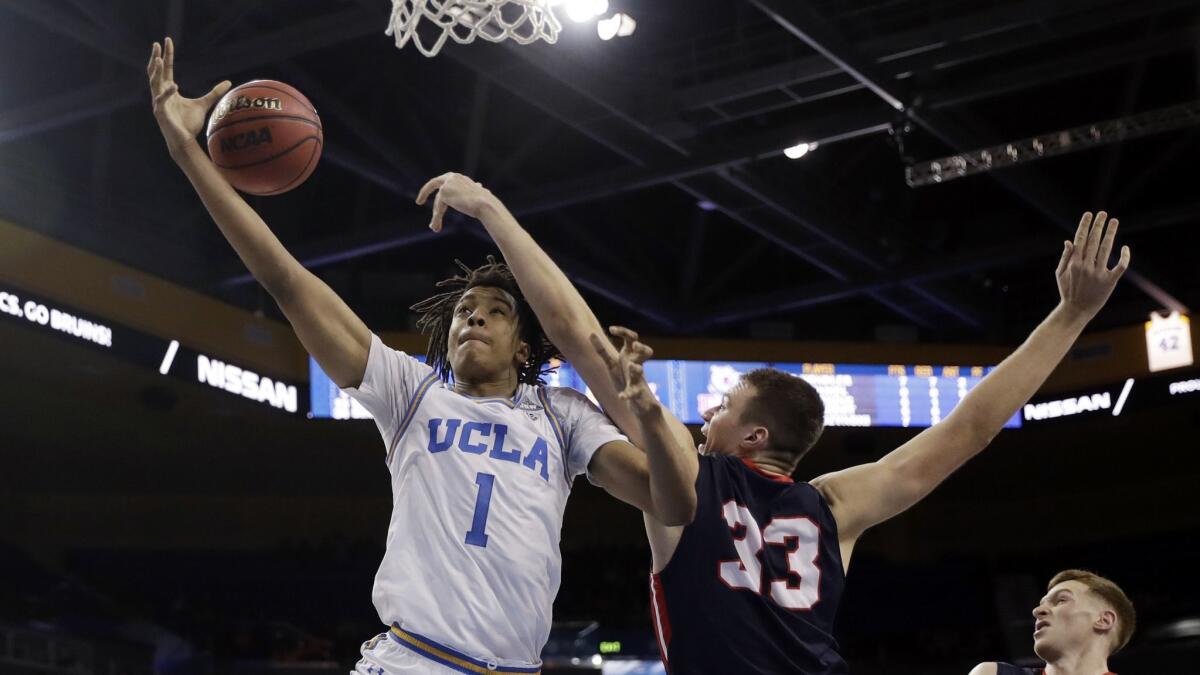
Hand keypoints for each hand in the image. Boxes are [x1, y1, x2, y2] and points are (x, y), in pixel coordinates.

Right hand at [147, 37, 230, 154]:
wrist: (185, 141)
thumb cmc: (190, 124)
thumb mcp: (204, 104)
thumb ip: (214, 93)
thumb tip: (228, 82)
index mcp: (168, 90)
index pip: (166, 69)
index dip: (167, 55)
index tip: (167, 41)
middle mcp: (160, 94)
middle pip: (156, 72)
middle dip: (156, 57)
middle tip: (157, 44)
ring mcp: (158, 103)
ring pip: (154, 83)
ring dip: (155, 71)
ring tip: (157, 59)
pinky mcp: (160, 113)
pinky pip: (161, 100)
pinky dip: (167, 93)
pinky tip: (174, 86)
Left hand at [416, 172, 501, 230]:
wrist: (485, 204)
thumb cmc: (486, 201)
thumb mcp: (480, 193)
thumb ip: (476, 189)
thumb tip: (480, 186)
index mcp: (459, 177)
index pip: (443, 182)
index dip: (435, 189)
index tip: (430, 196)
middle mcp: (452, 177)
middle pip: (437, 189)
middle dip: (428, 197)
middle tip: (419, 202)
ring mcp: (447, 184)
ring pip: (438, 202)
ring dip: (436, 216)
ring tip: (434, 228)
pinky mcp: (444, 192)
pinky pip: (439, 207)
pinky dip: (437, 218)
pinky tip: (436, 226)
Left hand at [589, 326, 658, 415]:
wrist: (637, 401)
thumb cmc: (624, 378)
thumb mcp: (612, 364)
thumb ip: (602, 350)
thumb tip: (591, 333)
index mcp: (629, 356)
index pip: (631, 338)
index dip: (623, 331)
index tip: (611, 329)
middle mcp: (636, 365)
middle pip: (645, 351)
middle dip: (642, 347)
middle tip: (635, 346)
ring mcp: (638, 379)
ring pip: (640, 371)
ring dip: (635, 368)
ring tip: (631, 366)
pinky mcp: (637, 393)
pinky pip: (633, 393)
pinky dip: (627, 394)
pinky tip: (621, 397)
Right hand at [1056, 211, 1130, 318]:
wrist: (1076, 310)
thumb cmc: (1067, 291)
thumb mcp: (1060, 274)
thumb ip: (1065, 257)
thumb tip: (1070, 240)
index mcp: (1073, 263)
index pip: (1080, 239)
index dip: (1084, 225)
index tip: (1089, 214)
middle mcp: (1086, 266)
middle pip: (1093, 241)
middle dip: (1098, 225)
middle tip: (1103, 213)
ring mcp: (1098, 273)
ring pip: (1105, 249)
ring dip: (1110, 233)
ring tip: (1114, 221)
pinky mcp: (1109, 281)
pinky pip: (1119, 266)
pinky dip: (1124, 256)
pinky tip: (1125, 247)